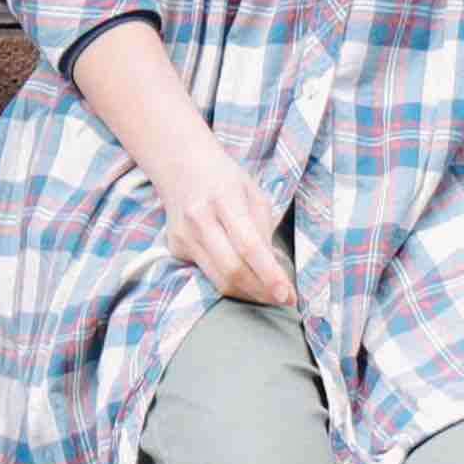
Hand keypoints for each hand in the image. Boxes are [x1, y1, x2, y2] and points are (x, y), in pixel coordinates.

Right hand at [151, 140, 302, 308]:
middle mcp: (199, 219)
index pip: (248, 245)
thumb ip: (264, 229)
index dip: (269, 274)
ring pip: (219, 280)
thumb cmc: (224, 178)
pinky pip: (208, 274)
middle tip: (284, 298)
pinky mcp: (176, 248)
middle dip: (262, 291)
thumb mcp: (254, 193)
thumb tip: (274, 269)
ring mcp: (183, 236)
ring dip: (248, 293)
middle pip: (232, 270)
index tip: (287, 295)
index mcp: (223, 198)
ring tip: (268, 293)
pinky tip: (242, 272)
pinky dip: (230, 280)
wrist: (180, 165)